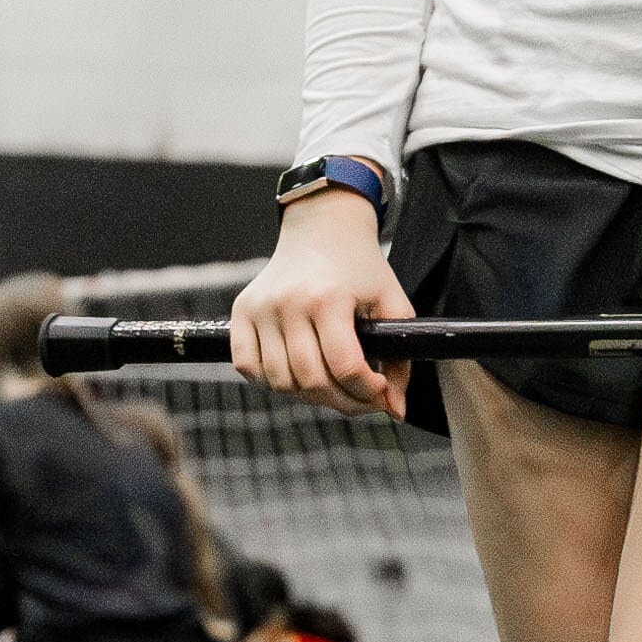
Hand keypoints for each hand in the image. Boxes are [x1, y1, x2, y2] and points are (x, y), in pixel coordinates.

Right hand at [232, 190, 409, 415]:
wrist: (321, 230)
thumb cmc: (360, 269)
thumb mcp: (392, 305)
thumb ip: (400, 359)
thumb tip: (395, 410)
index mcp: (328, 298)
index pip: (345, 367)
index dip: (368, 392)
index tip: (381, 394)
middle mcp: (288, 303)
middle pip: (311, 381)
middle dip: (343, 400)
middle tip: (360, 397)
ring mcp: (260, 308)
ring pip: (280, 382)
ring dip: (309, 396)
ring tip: (331, 385)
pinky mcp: (241, 312)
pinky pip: (248, 367)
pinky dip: (270, 380)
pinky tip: (295, 371)